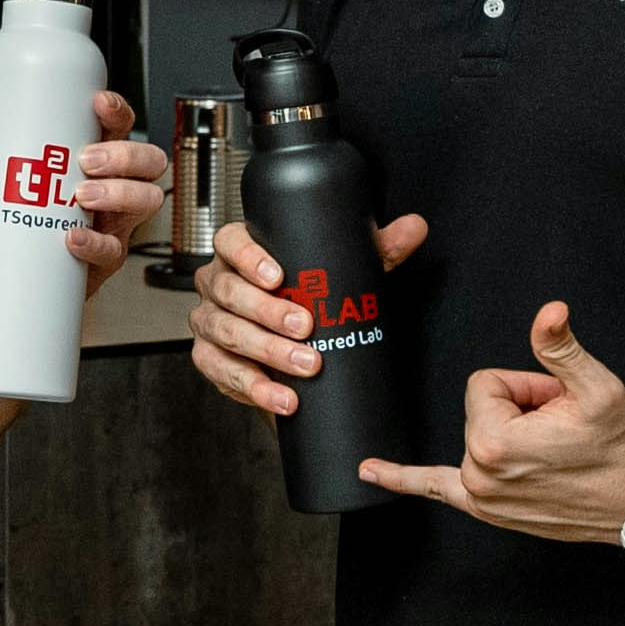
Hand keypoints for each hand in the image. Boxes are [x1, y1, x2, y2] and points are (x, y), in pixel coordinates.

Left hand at [0, 89, 171, 296]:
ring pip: (147, 200)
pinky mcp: (104, 259)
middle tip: (86, 160)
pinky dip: (95, 244)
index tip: (98, 103)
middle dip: (124, 155)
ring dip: (121, 193)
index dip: (117, 111)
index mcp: (95, 156)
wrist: (9, 269)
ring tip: (82, 196)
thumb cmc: (15, 209)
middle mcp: (114, 186)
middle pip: (148, 161)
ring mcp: (114, 222)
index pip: (120, 127)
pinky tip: (73, 239)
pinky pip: (114, 251)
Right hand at [190, 213, 432, 416]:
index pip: (230, 242)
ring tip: (306, 366)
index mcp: (239, 253)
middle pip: (230, 292)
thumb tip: (414, 228)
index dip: (248, 257)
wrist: (292, 348)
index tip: (278, 274)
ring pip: (226, 333)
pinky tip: (283, 397)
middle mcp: (217, 284)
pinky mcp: (210, 360)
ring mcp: (210, 322)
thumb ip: (377, 248)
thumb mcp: (341, 272)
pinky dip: (255, 388)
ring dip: (267, 352)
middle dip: (267, 311)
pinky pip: (222, 373)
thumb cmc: (309, 297)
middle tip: (306, 326)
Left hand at [358, 301, 624, 542]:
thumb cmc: (622, 446)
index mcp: (495, 442)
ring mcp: (483, 498)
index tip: (558, 405)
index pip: (486, 383)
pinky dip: (405, 479)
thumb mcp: (597, 388)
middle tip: (563, 430)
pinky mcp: (488, 511)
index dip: (526, 386)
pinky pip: (439, 489)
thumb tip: (549, 312)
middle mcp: (481, 474)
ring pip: (481, 435)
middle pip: (482, 409)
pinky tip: (372, 470)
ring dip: (511, 433)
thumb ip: (560, 348)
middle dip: (522, 409)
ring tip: (553, 451)